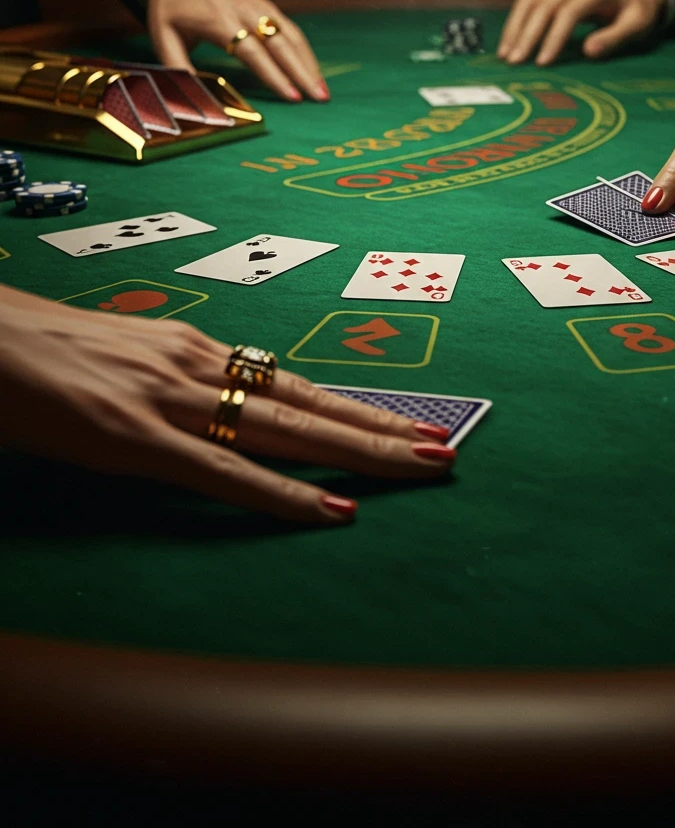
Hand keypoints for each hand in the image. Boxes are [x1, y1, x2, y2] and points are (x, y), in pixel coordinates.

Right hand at [0, 286, 456, 524]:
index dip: (355, 407)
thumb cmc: (43, 349)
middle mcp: (198, 366)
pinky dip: (284, 494)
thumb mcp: (125, 359)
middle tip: (446, 448)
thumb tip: (215, 409)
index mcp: (196, 350)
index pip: (294, 384)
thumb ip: (175, 383)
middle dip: (382, 429)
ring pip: (287, 431)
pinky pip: (224, 472)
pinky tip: (332, 510)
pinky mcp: (136, 436)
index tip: (408, 422)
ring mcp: (172, 398)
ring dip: (361, 453)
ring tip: (422, 466)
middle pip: (309, 405)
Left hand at [142, 0, 327, 101]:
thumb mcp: (162, 35)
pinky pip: (291, 30)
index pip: (252, 51)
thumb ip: (177, 66)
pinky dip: (305, 52)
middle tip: (319, 98)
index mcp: (218, 19)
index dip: (273, 75)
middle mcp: (244, 10)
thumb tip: (192, 96)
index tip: (291, 96)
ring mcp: (259, 6)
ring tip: (323, 92)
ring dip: (309, 64)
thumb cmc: (171, 5)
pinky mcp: (267, 6)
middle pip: (280, 44)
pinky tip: (313, 72)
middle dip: (302, 73)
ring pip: (291, 36)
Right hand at [497, 0, 665, 65]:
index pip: (569, 12)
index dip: (554, 37)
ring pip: (530, 2)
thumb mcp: (637, 24)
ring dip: (515, 29)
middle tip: (516, 62)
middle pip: (544, 6)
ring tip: (506, 56)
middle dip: (528, 36)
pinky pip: (528, 3)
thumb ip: (615, 36)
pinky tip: (508, 43)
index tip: (543, 62)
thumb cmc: (637, 11)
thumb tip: (589, 51)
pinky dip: (515, 23)